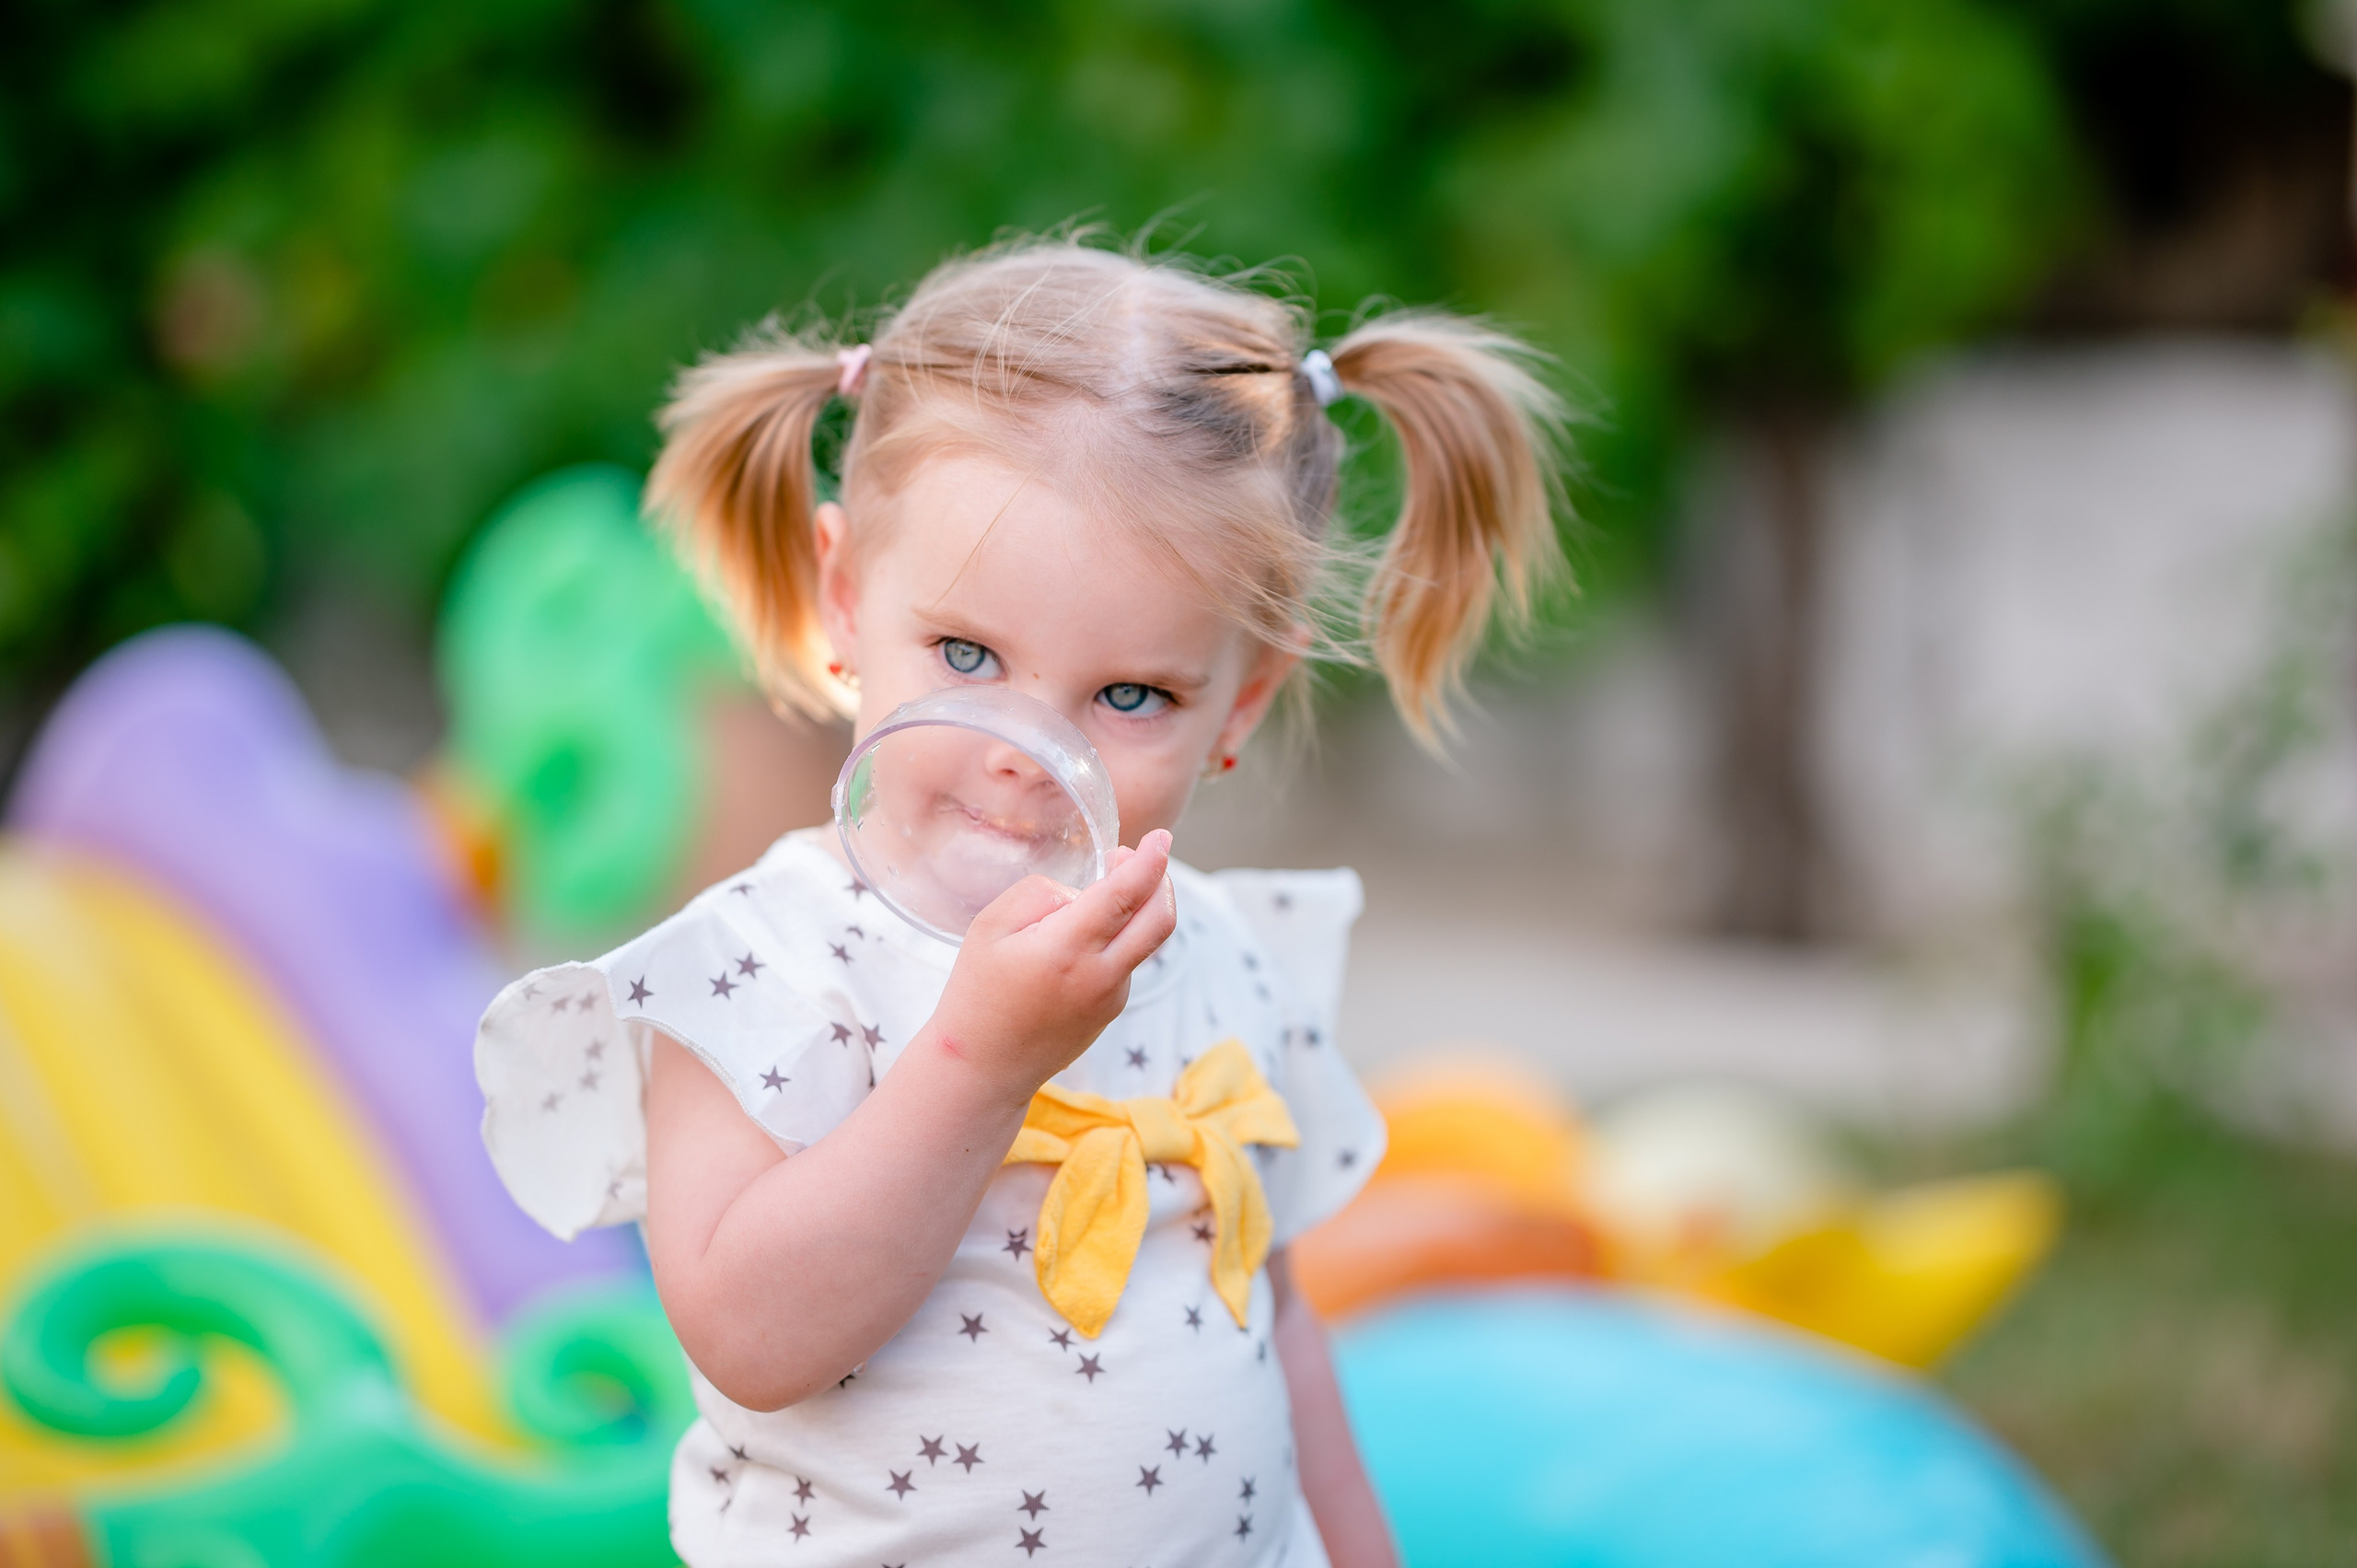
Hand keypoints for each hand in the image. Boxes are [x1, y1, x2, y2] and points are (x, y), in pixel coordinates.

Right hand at [929, 828, 1176, 1102]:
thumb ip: (1040, 895)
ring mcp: (1111, 997)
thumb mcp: (990, 928)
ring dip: (1140, 907)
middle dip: (1162, 879)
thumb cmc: (977, 992)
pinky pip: (1127, 961)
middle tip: (1144, 855)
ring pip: (1145, 940)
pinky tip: (1087, 934)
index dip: (1150, 860)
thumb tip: (1082, 892)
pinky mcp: (1112, 1010)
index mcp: (1067, 950)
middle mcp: (1100, 975)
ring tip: (1106, 889)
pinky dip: (1121, 936)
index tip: (1160, 837)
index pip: (1126, 895)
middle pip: (1160, 919)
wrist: (984, 1067)